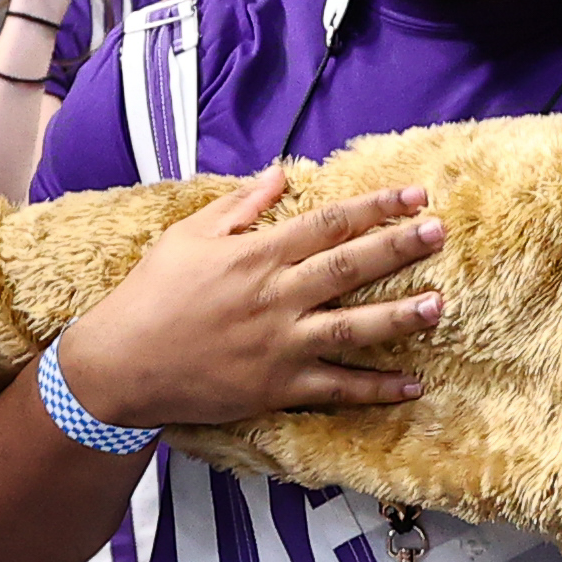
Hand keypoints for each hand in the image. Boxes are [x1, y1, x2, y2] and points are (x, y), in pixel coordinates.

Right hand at [56, 175, 447, 432]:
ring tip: (439, 306)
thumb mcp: (188, 237)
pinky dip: (375, 388)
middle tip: (441, 234)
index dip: (375, 207)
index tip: (415, 196)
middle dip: (399, 248)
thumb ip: (239, 205)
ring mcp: (280, 344)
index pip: (327, 223)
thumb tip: (281, 173)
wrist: (121, 364)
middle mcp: (275, 296)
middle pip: (349, 267)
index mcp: (255, 254)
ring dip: (399, 317)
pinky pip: (336, 388)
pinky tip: (412, 384)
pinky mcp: (277, 387)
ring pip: (352, 328)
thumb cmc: (151, 294)